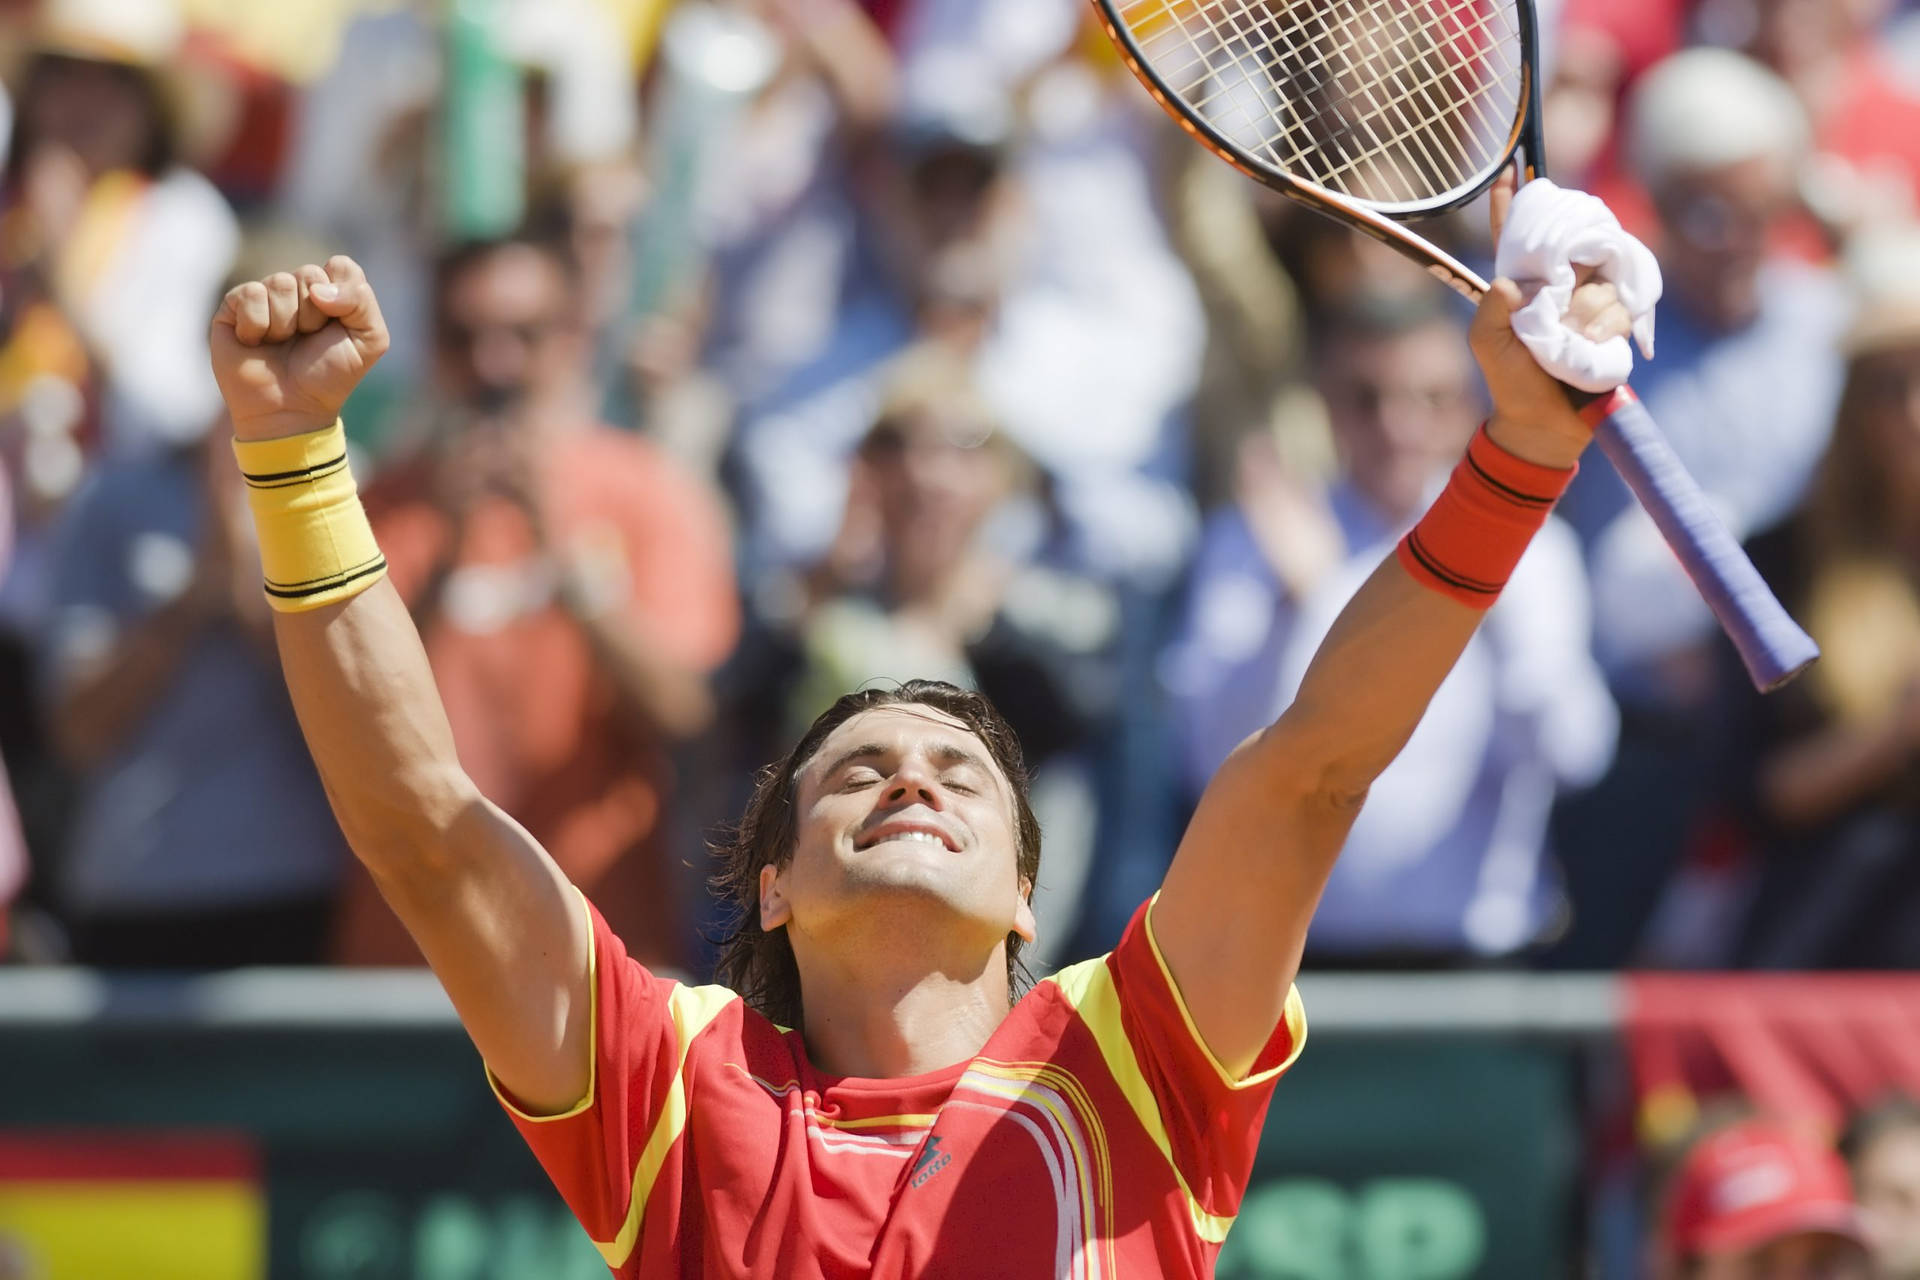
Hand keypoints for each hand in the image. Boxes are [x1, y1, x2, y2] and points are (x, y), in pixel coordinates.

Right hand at [210, 257, 389, 441]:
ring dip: (286, 322)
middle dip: (313, 315)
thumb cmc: (330, 376)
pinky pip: (250, 294)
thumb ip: (361, 302)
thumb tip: (318, 289)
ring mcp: (265, 296)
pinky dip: (258, 325)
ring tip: (281, 343)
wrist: (291, 409)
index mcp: (332, 294)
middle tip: (307, 340)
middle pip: (309, 273)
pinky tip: (257, 342)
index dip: (342, 295)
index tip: (337, 326)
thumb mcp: (369, 341)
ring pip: (279, 283)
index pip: (340, 266)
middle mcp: (298, 290)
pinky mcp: (234, 306)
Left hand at [1470, 169, 1632, 469]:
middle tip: (1561, 298)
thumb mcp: (1488, 343)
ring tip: (1569, 340)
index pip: (1513, 233)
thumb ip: (1492, 309)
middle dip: (1571, 264)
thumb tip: (1513, 282)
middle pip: (1575, 241)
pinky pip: (1621, 302)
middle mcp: (1559, 278)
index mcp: (1521, 280)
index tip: (1510, 167)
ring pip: (1601, 275)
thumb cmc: (1511, 379)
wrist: (1547, 419)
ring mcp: (1590, 293)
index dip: (1510, 200)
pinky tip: (1592, 344)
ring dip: (1586, 311)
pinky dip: (1606, 324)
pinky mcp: (1616, 312)